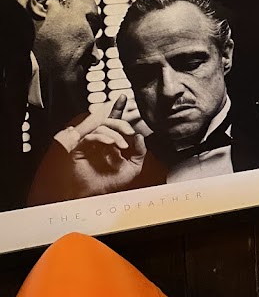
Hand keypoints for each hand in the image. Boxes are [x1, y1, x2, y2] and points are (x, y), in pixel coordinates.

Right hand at [28, 95, 146, 204]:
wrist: (95, 198)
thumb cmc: (109, 184)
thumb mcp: (132, 168)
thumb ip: (139, 152)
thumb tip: (140, 136)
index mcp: (109, 142)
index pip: (113, 122)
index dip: (117, 108)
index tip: (123, 98)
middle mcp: (99, 140)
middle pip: (109, 121)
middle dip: (122, 123)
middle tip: (130, 133)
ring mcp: (89, 143)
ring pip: (101, 126)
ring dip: (114, 133)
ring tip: (122, 145)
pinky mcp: (80, 148)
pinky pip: (90, 135)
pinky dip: (102, 137)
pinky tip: (110, 144)